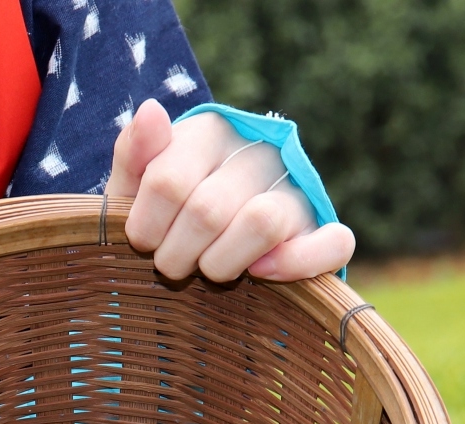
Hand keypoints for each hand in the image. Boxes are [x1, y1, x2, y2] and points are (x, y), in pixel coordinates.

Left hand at [104, 98, 354, 283]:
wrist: (206, 241)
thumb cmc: (162, 213)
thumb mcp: (133, 186)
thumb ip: (133, 154)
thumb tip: (150, 109)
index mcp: (210, 132)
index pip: (167, 182)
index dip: (145, 228)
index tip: (143, 241)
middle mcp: (259, 151)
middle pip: (207, 212)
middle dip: (176, 256)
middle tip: (172, 264)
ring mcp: (296, 187)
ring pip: (262, 223)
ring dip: (220, 264)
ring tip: (207, 269)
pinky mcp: (322, 226)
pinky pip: (332, 244)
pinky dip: (294, 264)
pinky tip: (259, 273)